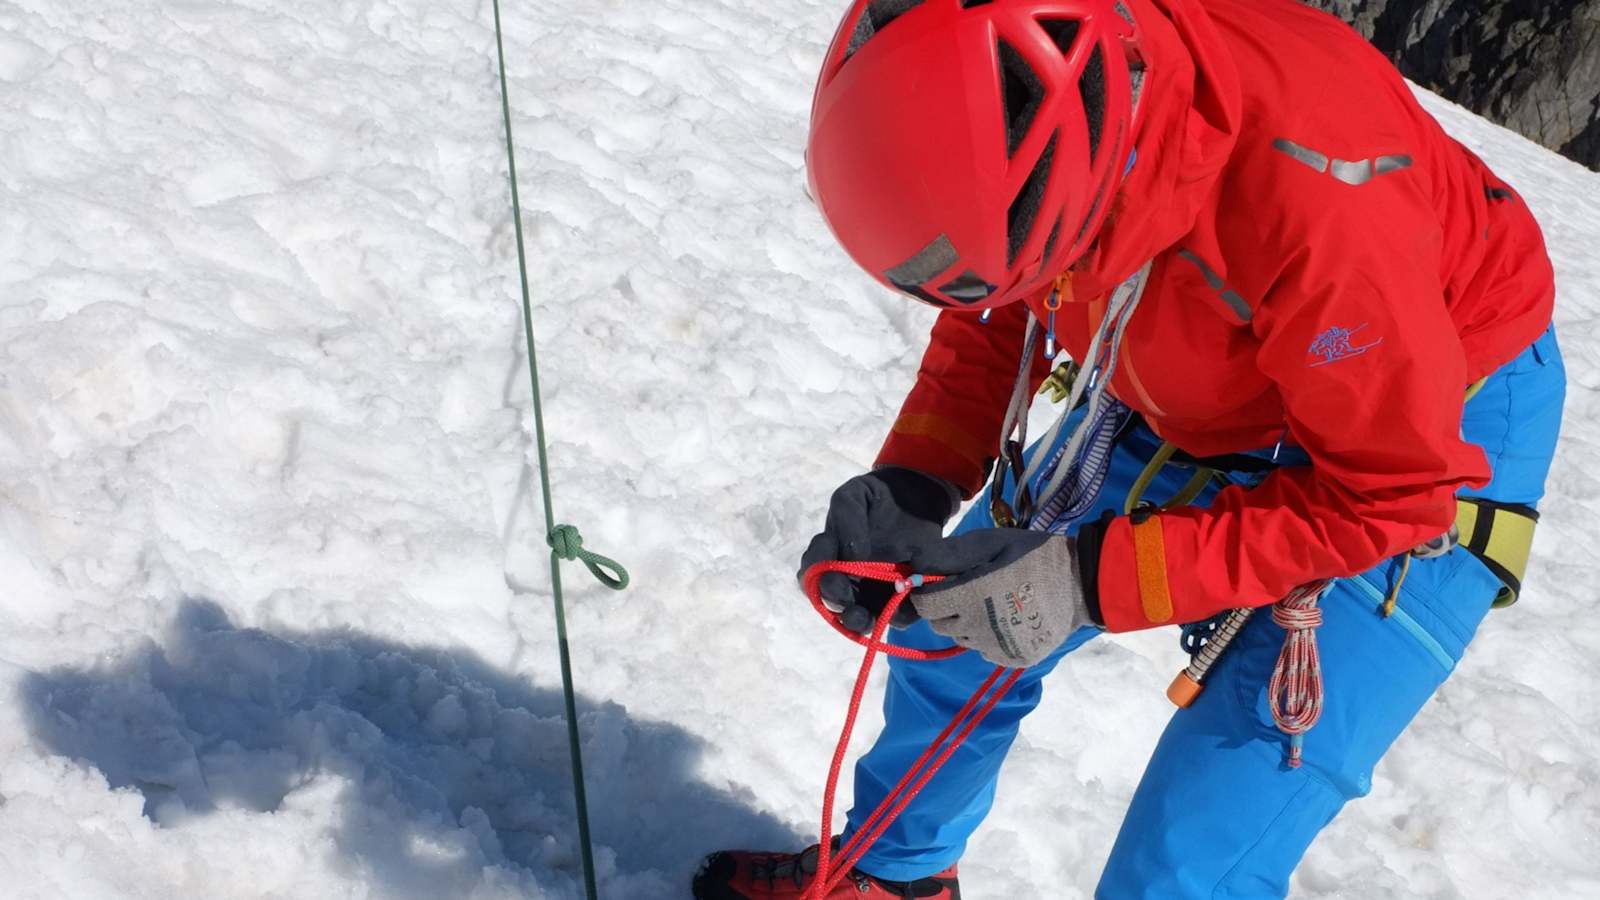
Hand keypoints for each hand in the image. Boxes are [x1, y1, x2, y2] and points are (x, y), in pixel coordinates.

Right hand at [798, 467, 958, 630]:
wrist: (914, 497)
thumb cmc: (877, 497)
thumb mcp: (854, 495)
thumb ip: (846, 519)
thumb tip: (851, 555)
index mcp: (829, 556)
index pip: (812, 575)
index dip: (818, 579)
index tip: (834, 575)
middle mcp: (846, 578)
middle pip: (832, 602)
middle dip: (839, 605)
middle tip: (849, 603)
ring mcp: (872, 590)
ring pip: (860, 616)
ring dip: (860, 620)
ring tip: (867, 619)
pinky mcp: (901, 596)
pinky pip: (897, 614)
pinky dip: (899, 615)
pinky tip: (904, 604)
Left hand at [908, 529, 1089, 667]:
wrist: (1080, 584)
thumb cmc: (1032, 555)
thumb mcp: (991, 542)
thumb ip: (949, 553)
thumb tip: (914, 565)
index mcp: (972, 595)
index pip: (925, 605)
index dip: (927, 593)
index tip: (940, 583)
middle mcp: (980, 627)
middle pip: (940, 625)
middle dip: (946, 607)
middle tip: (971, 590)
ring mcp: (997, 647)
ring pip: (962, 638)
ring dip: (967, 623)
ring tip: (993, 603)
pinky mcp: (1012, 659)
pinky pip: (984, 651)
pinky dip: (988, 638)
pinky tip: (1008, 619)